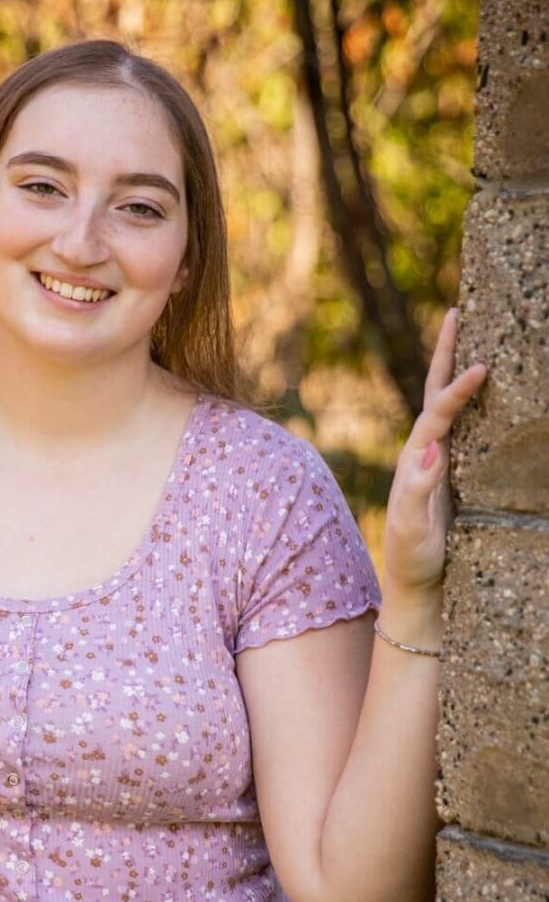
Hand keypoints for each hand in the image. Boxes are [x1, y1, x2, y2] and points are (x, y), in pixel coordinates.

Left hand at [383, 307, 487, 592]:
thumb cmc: (413, 560)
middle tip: (457, 312)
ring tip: (472, 335)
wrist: (418, 589)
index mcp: (414, 461)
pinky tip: (489, 388)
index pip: (437, 413)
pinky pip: (464, 428)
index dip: (457, 389)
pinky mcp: (455, 476)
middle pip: (434, 393)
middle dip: (445, 354)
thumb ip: (417, 491)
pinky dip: (472, 402)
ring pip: (448, 407)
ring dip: (456, 370)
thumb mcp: (412, 529)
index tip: (480, 365)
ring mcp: (439, 462)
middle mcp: (424, 454)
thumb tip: (430, 446)